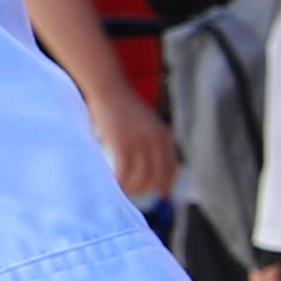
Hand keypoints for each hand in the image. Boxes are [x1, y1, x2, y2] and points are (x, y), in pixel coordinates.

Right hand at [89, 78, 180, 207]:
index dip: (167, 183)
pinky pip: (125, 173)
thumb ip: (151, 137)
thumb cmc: (122, 104)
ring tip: (123, 190)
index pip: (172, 166)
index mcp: (164, 134)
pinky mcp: (123, 144)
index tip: (161, 193)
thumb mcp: (146, 120)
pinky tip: (115, 186)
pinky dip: (120, 183)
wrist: (108, 88)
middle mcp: (156, 140)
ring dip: (133, 188)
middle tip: (136, 193)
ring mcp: (140, 142)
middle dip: (148, 188)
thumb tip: (148, 160)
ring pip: (142, 177)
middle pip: (158, 175)